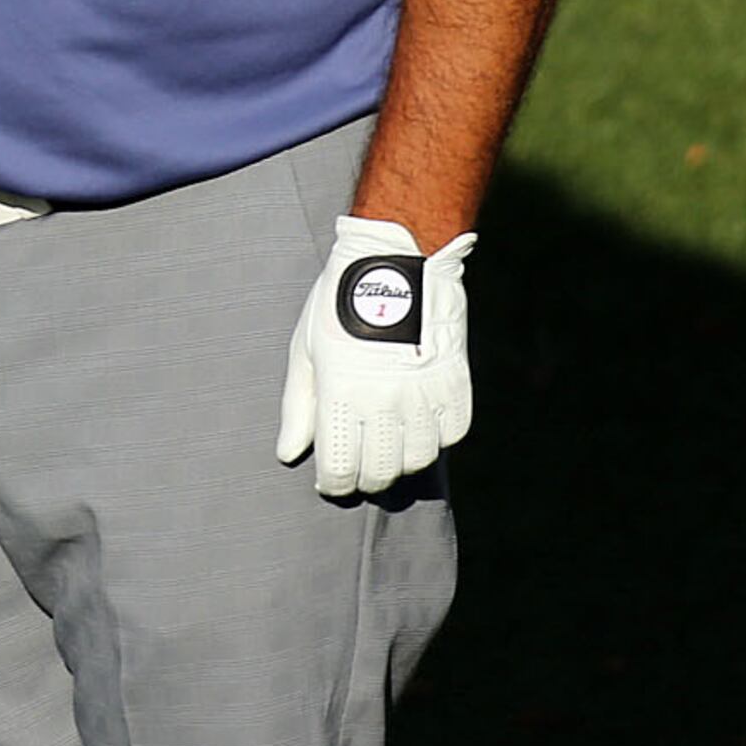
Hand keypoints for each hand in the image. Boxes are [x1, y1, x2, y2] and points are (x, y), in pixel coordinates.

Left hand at [275, 216, 474, 498]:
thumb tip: (289, 453)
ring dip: (400, 462)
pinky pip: (452, 434)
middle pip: (381, 472)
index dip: (333, 485)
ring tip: (387, 447)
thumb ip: (298, 406)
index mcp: (342, 393)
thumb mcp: (306, 349)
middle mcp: (386, 401)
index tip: (330, 482)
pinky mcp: (456, 383)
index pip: (340, 468)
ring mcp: (425, 394)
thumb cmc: (338, 303)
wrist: (396, 260)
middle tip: (357, 469)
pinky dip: (436, 439)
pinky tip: (418, 426)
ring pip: (419, 459)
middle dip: (365, 479)